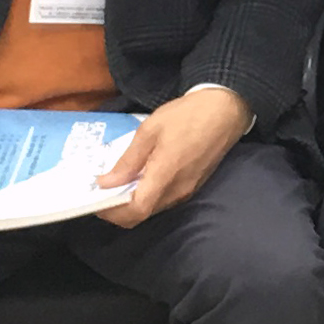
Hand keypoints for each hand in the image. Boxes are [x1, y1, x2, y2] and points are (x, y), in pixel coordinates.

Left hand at [95, 84, 253, 224]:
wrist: (226, 109)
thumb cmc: (187, 115)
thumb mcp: (150, 130)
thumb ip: (128, 160)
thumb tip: (105, 183)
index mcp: (165, 175)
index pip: (135, 211)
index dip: (112, 212)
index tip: (97, 199)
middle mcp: (178, 190)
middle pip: (142, 214)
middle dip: (118, 209)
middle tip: (104, 189)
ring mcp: (188, 190)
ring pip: (153, 208)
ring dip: (134, 202)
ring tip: (120, 181)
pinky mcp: (194, 186)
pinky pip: (165, 200)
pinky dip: (148, 195)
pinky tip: (142, 177)